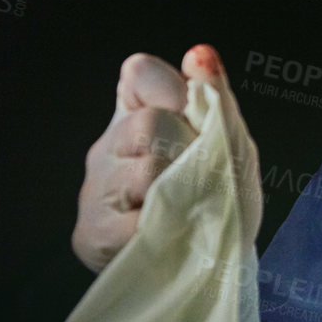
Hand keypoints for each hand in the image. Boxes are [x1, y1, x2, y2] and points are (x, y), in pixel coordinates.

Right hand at [72, 45, 246, 271]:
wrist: (212, 267)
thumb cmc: (217, 198)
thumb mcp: (228, 144)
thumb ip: (215, 98)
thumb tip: (200, 54)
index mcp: (137, 115)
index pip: (141, 73)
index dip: (175, 93)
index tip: (196, 123)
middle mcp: (108, 146)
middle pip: (149, 125)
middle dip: (188, 151)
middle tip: (200, 179)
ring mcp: (96, 190)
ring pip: (146, 171)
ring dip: (183, 192)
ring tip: (187, 209)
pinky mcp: (92, 233)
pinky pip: (138, 220)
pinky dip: (169, 228)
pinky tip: (171, 233)